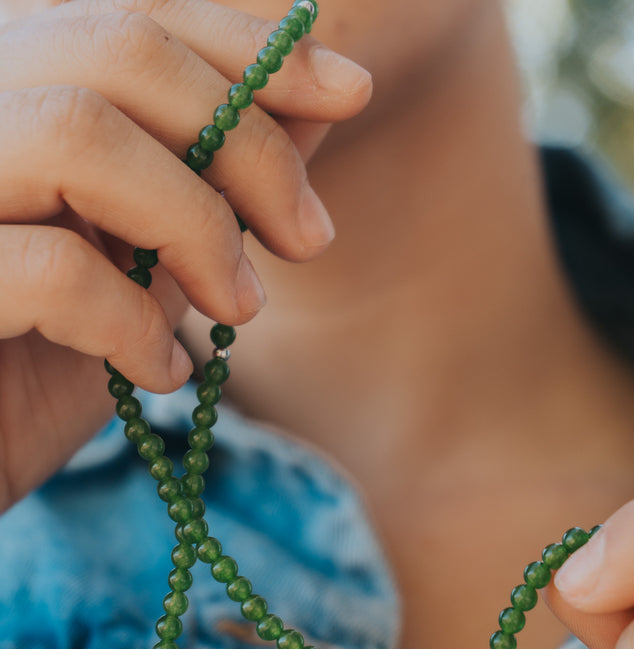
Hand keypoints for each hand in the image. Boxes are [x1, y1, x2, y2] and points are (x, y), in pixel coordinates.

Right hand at [0, 0, 370, 509]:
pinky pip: (55, 268)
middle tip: (310, 237)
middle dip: (245, 140)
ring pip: (77, 133)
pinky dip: (133, 326)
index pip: (129, 19)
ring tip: (239, 307)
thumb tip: (318, 109)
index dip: (245, 47)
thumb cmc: (38, 373)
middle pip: (115, 51)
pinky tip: (160, 375)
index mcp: (12, 95)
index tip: (348, 90)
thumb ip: (210, 187)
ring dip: (196, 223)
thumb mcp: (144, 271)